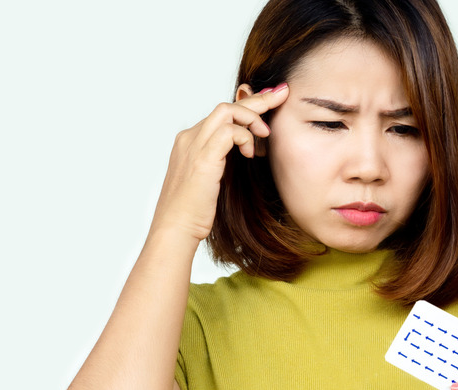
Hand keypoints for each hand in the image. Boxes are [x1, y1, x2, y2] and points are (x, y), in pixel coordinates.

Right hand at [150, 83, 289, 241]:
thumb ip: (223, 160)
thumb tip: (247, 149)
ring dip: (253, 117)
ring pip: (228, 110)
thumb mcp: (211, 179)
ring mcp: (194, 145)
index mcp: (191, 141)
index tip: (270, 101)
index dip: (248, 105)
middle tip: (282, 93)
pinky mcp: (203, 157)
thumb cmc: (194, 211)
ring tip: (266, 133)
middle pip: (227, 106)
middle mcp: (190, 138)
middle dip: (258, 99)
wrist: (175, 229)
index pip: (222, 113)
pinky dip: (245, 137)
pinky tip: (250, 153)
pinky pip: (229, 131)